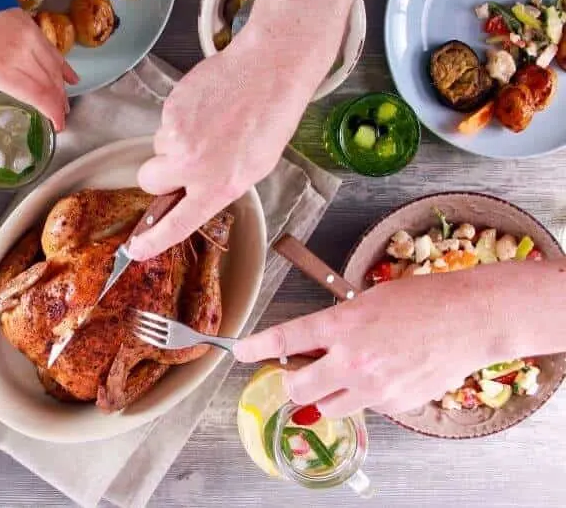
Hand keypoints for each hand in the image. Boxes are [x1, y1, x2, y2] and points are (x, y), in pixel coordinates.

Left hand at [0, 8, 78, 139]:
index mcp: (0, 71)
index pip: (38, 97)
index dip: (52, 114)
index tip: (57, 127)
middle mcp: (20, 57)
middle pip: (50, 86)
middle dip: (59, 106)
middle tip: (60, 121)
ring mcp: (29, 41)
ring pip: (55, 70)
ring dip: (62, 89)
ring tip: (64, 104)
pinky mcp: (32, 28)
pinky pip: (54, 52)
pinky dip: (64, 68)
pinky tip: (70, 78)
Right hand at [127, 25, 312, 259]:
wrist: (268, 72)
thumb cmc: (269, 118)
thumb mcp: (252, 167)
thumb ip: (217, 185)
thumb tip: (190, 193)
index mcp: (218, 187)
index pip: (177, 224)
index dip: (153, 239)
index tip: (136, 249)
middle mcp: (193, 166)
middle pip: (150, 180)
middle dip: (160, 170)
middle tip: (184, 157)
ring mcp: (178, 137)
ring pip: (158, 147)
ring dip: (175, 140)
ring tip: (207, 124)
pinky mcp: (170, 110)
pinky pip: (164, 121)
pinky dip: (180, 117)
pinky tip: (205, 107)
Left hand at [233, 272, 499, 417]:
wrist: (470, 319)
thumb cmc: (422, 301)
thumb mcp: (365, 302)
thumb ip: (334, 326)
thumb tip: (308, 344)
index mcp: (341, 325)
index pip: (284, 340)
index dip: (255, 348)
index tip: (239, 353)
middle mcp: (352, 360)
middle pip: (298, 389)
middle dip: (293, 383)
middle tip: (300, 372)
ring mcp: (375, 387)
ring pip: (328, 407)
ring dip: (327, 394)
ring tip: (346, 373)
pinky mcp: (396, 404)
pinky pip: (366, 407)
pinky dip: (365, 396)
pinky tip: (384, 374)